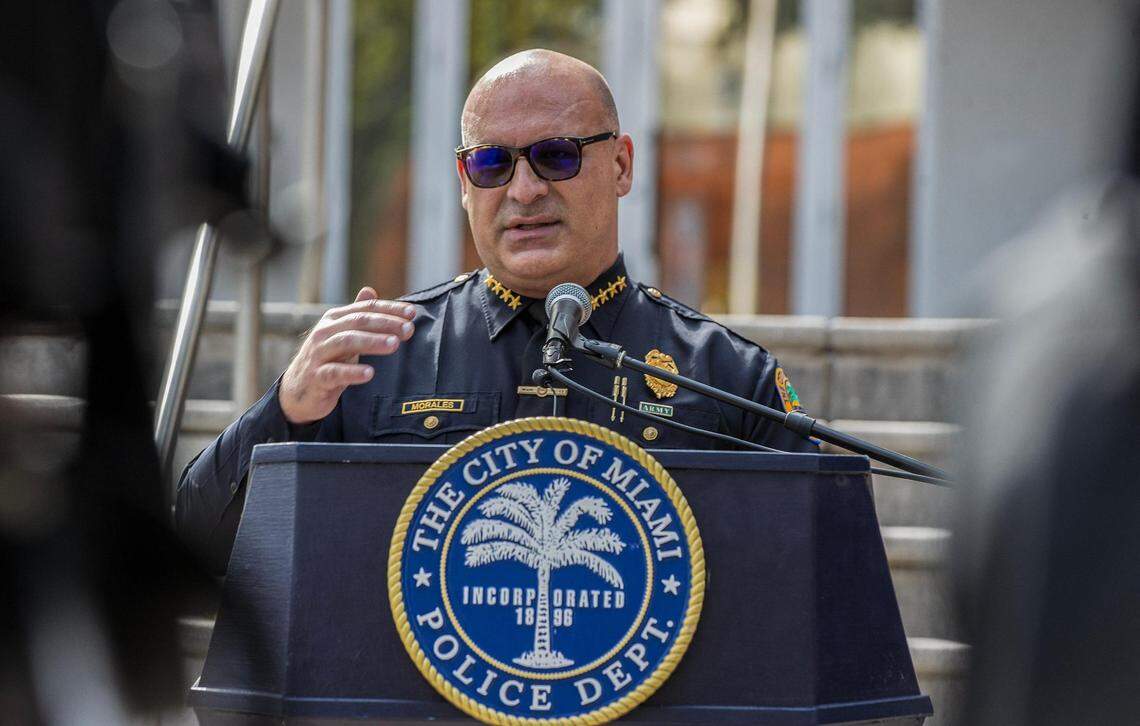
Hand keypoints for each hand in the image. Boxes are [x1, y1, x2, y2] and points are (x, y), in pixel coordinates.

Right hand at [279, 287, 414, 423]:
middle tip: (408, 329)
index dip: (389, 309)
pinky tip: (370, 373)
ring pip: (346, 342)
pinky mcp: (317, 377)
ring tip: (394, 345)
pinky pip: (334, 373)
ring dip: (372, 342)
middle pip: (358, 322)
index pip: (365, 309)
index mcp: (334, 319)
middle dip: (385, 324)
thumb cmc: (327, 360)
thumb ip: (356, 314)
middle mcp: (324, 332)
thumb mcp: (341, 335)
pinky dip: (352, 372)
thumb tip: (370, 290)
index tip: (412, 313)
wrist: (299, 390)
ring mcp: (318, 354)